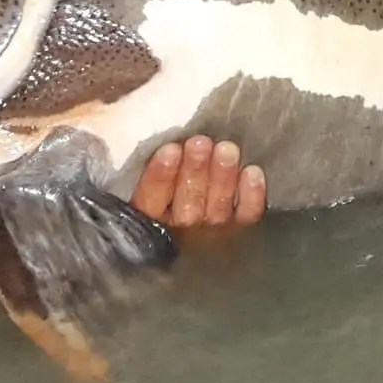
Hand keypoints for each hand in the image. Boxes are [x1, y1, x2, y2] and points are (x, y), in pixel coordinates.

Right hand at [129, 135, 266, 229]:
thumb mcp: (142, 185)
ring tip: (227, 149)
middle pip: (187, 203)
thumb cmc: (165, 194)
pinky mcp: (241, 234)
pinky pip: (246, 217)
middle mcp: (180, 233)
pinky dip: (251, 196)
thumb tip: (130, 128)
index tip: (170, 150)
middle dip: (194, 171)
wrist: (200, 254)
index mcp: (148, 222)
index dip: (160, 176)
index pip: (150, 201)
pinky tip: (253, 172)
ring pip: (217, 207)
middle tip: (201, 143)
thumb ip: (140, 166)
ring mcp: (212, 237)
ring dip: (222, 177)